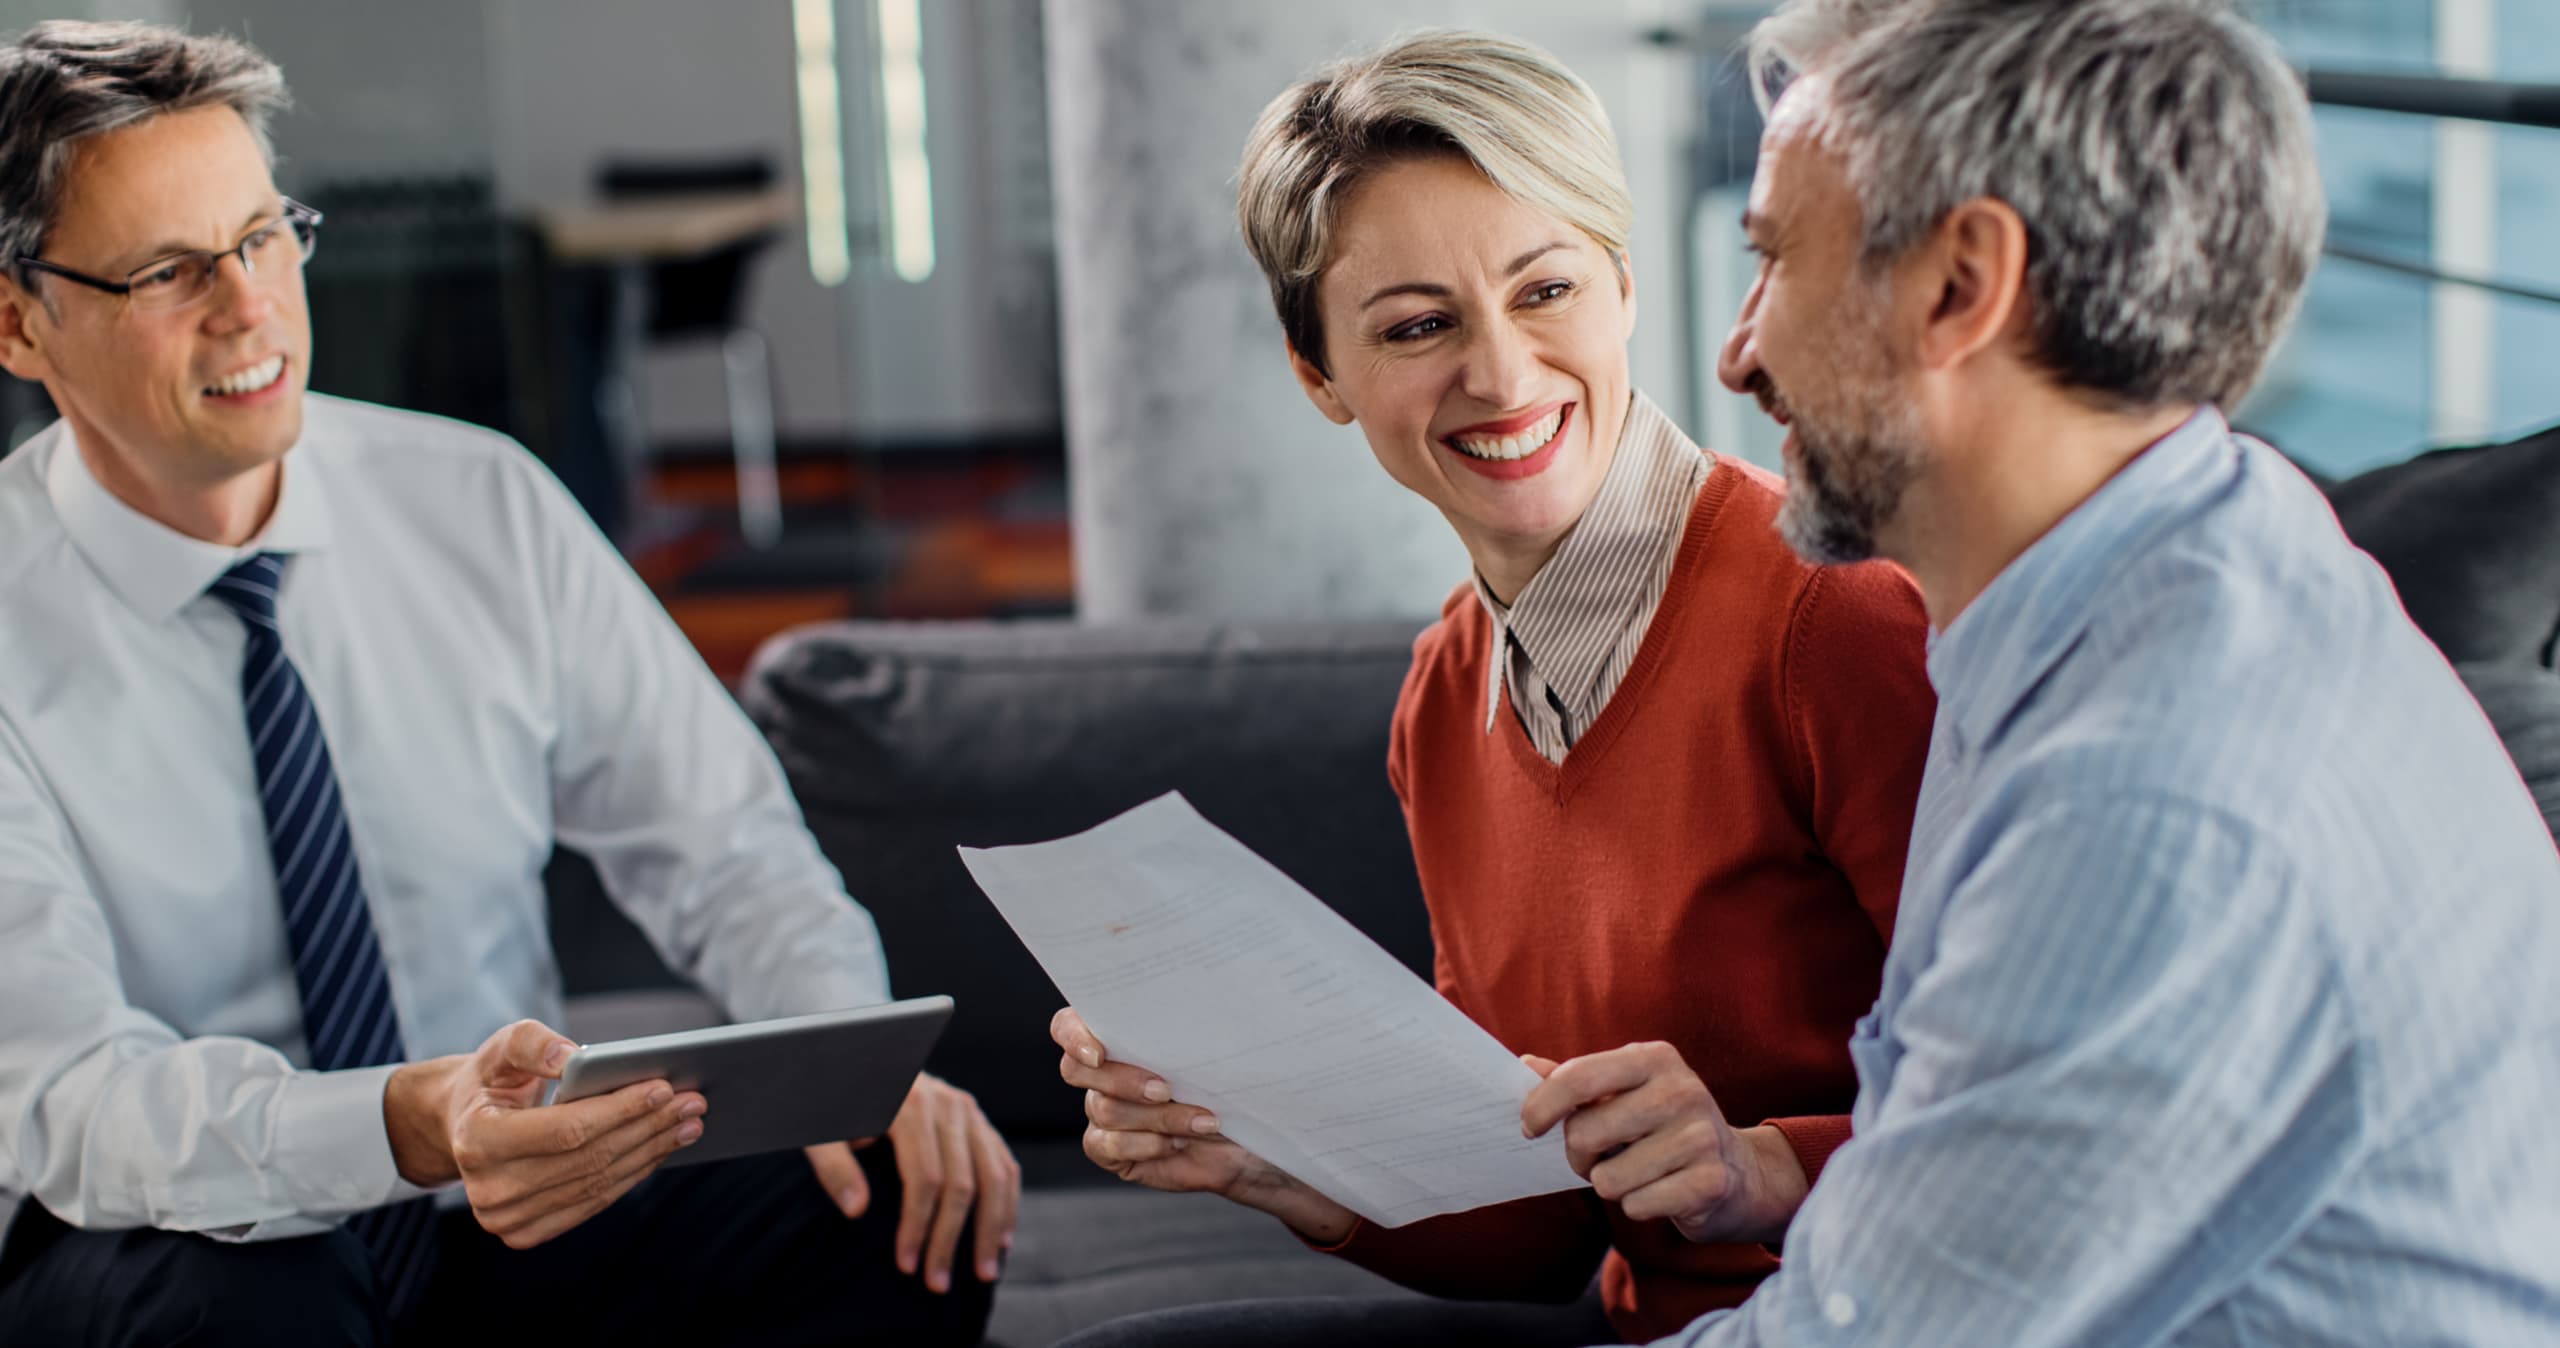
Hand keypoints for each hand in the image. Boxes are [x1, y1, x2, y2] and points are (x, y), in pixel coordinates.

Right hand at [383, 1019, 704, 1249]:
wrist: (460, 1128)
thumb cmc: (490, 1081)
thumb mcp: (501, 1048)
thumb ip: (533, 1043)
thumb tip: (571, 1057)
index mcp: (476, 1141)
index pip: (566, 1130)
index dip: (620, 1110)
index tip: (665, 1087)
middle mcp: (488, 1190)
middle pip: (589, 1159)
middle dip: (647, 1127)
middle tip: (693, 1103)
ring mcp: (506, 1219)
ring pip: (597, 1184)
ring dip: (650, 1152)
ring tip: (688, 1124)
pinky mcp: (525, 1232)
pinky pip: (592, 1203)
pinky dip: (631, 1174)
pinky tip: (660, 1148)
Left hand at [805, 1073, 1019, 1293]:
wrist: (855, 1065)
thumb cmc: (834, 1107)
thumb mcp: (820, 1131)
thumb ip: (833, 1166)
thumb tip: (857, 1209)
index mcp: (909, 1106)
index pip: (925, 1178)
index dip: (918, 1225)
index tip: (905, 1265)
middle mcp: (948, 1105)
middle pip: (963, 1183)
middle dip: (951, 1238)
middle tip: (938, 1283)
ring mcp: (968, 1111)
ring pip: (995, 1175)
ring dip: (991, 1228)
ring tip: (984, 1273)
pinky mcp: (977, 1120)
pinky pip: (1004, 1164)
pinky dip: (1007, 1203)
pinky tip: (1001, 1239)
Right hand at [1049, 1006, 1356, 1243]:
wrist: (1253, 1135)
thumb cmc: (1234, 1081)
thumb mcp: (1217, 1047)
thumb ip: (1191, 1027)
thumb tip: (1199, 1000)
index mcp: (1118, 1034)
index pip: (1068, 1026)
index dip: (1074, 1037)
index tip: (1100, 1052)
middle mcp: (1102, 1071)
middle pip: (1076, 1070)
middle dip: (1124, 1080)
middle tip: (1167, 1088)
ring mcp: (1104, 1111)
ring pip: (1104, 1110)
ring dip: (1157, 1117)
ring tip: (1203, 1120)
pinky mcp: (1113, 1150)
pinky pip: (1107, 1146)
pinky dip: (1144, 1145)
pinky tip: (1177, 1142)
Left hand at [1519, 1042, 1807, 1245]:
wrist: (1738, 1172)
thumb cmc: (1662, 1127)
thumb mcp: (1624, 1093)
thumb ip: (1575, 1081)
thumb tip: (1524, 1067)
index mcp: (1654, 1058)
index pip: (1578, 1077)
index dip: (1541, 1106)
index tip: (1529, 1128)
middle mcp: (1681, 1090)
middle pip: (1584, 1133)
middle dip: (1578, 1156)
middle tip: (1598, 1158)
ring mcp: (1701, 1136)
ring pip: (1607, 1178)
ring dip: (1612, 1185)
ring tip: (1639, 1173)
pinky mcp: (1710, 1182)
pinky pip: (1636, 1206)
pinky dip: (1639, 1206)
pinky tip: (1663, 1192)